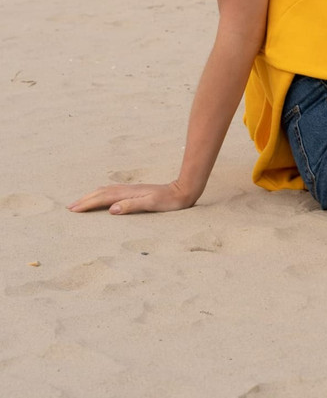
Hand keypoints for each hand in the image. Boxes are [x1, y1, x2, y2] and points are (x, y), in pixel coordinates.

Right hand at [67, 180, 195, 214]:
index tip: (73, 209)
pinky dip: (101, 195)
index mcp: (128, 194)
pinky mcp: (134, 192)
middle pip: (101, 193)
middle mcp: (127, 190)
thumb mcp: (151, 204)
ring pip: (105, 191)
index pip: (103, 198)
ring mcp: (130, 190)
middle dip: (85, 199)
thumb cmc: (168, 201)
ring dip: (91, 196)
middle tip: (70, 207)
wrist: (182, 190)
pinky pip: (112, 192)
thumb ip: (132, 205)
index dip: (87, 203)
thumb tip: (112, 209)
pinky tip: (102, 198)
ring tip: (81, 202)